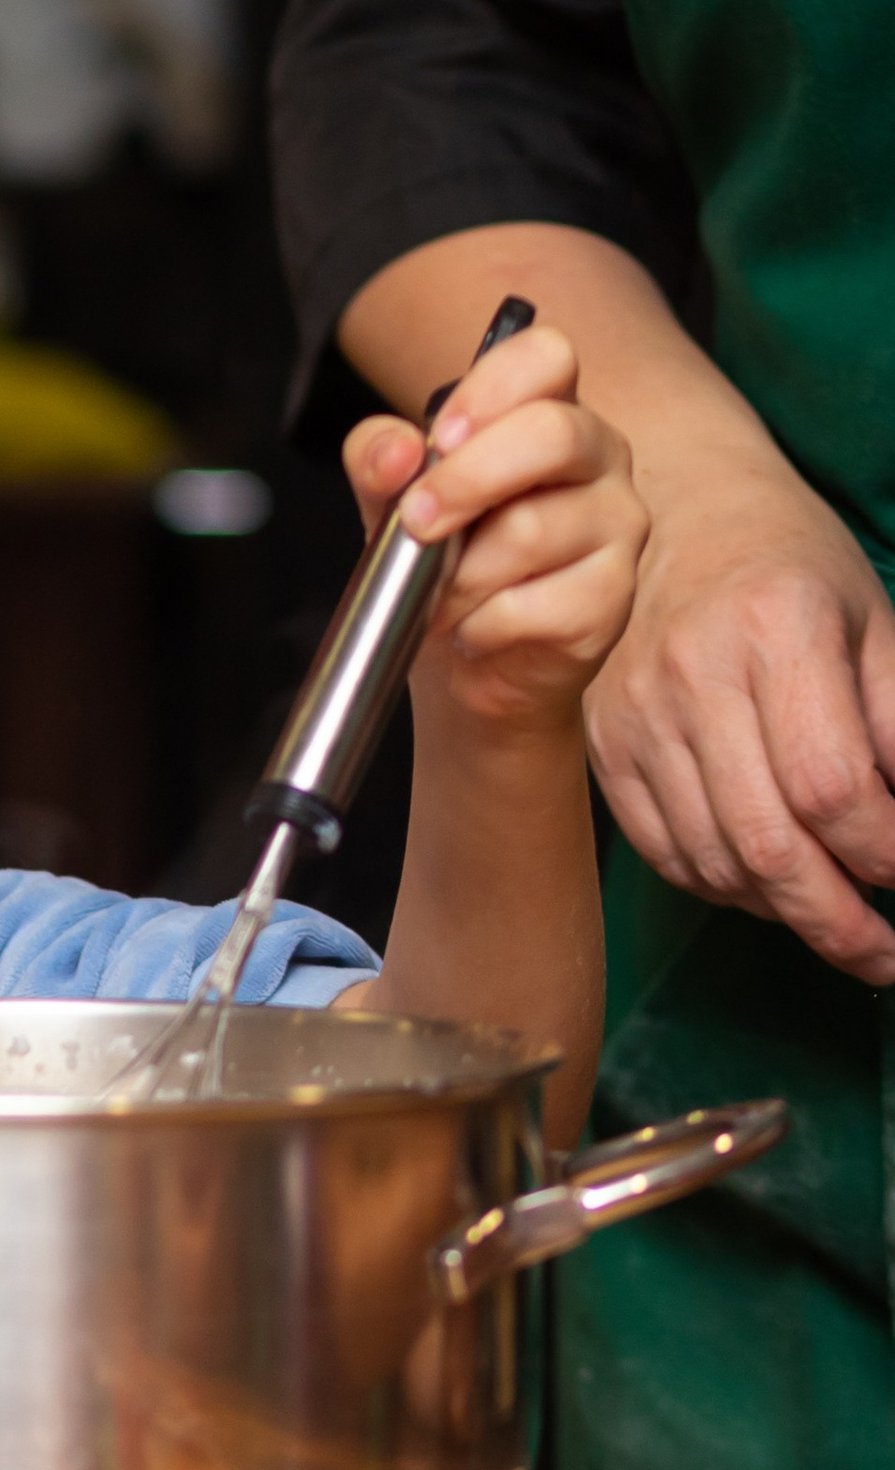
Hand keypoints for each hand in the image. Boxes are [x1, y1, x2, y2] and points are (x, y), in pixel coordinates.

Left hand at [342, 317, 644, 739]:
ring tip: (440, 595)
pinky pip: (536, 604)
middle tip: (416, 523)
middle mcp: (598, 456)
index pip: (547, 355)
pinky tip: (474, 627)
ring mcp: (618, 525)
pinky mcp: (614, 598)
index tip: (438, 439)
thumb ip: (381, 460)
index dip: (490, 389)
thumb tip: (397, 452)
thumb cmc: (444, 558)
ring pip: (532, 531)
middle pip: (553, 433)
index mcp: (548, 410)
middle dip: (466, 480)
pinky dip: (482, 623)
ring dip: (460, 574)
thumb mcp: (393, 498)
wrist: (470, 653)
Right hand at [583, 441, 894, 984]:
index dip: (885, 853)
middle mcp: (692, 676)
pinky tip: (768, 887)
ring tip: (836, 921)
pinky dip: (725, 890)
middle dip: (839, 921)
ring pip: (714, 863)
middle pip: (768, 844)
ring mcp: (634, 716)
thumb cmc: (791, 568)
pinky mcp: (602, 747)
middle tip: (886, 953)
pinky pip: (667, 853)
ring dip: (786, 913)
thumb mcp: (874, 620)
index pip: (833, 788)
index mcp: (774, 630)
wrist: (676, 516)